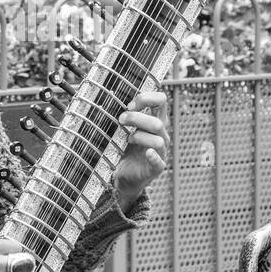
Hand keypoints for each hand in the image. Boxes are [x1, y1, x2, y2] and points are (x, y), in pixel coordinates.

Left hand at [114, 91, 168, 211]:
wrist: (123, 176)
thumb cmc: (124, 148)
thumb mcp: (123, 129)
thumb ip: (122, 115)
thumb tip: (108, 96)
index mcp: (154, 121)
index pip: (161, 101)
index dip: (148, 98)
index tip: (130, 105)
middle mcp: (161, 135)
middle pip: (158, 122)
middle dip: (137, 118)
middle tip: (120, 120)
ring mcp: (160, 152)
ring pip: (158, 140)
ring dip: (140, 137)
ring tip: (127, 139)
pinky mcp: (156, 168)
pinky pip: (159, 161)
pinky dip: (153, 156)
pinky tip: (147, 152)